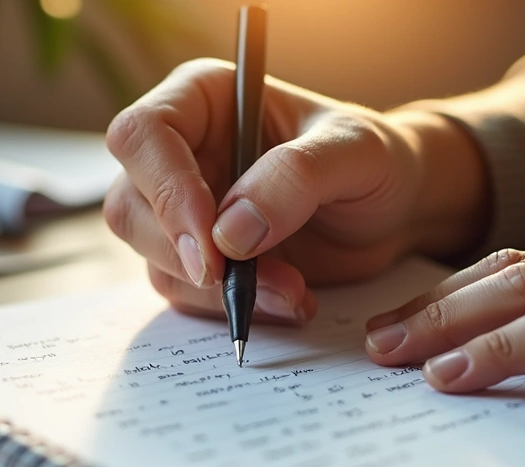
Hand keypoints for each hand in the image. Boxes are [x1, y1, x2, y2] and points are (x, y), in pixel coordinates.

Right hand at [103, 58, 488, 321]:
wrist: (394, 210)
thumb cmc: (375, 160)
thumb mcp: (355, 152)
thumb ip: (296, 178)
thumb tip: (230, 233)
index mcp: (203, 100)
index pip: (143, 135)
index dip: (165, 189)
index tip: (212, 241)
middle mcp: (181, 153)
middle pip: (130, 205)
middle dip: (181, 252)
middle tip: (238, 281)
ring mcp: (183, 210)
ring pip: (151, 257)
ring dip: (213, 290)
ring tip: (291, 291)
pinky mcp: (200, 259)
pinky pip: (185, 293)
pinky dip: (230, 309)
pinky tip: (287, 300)